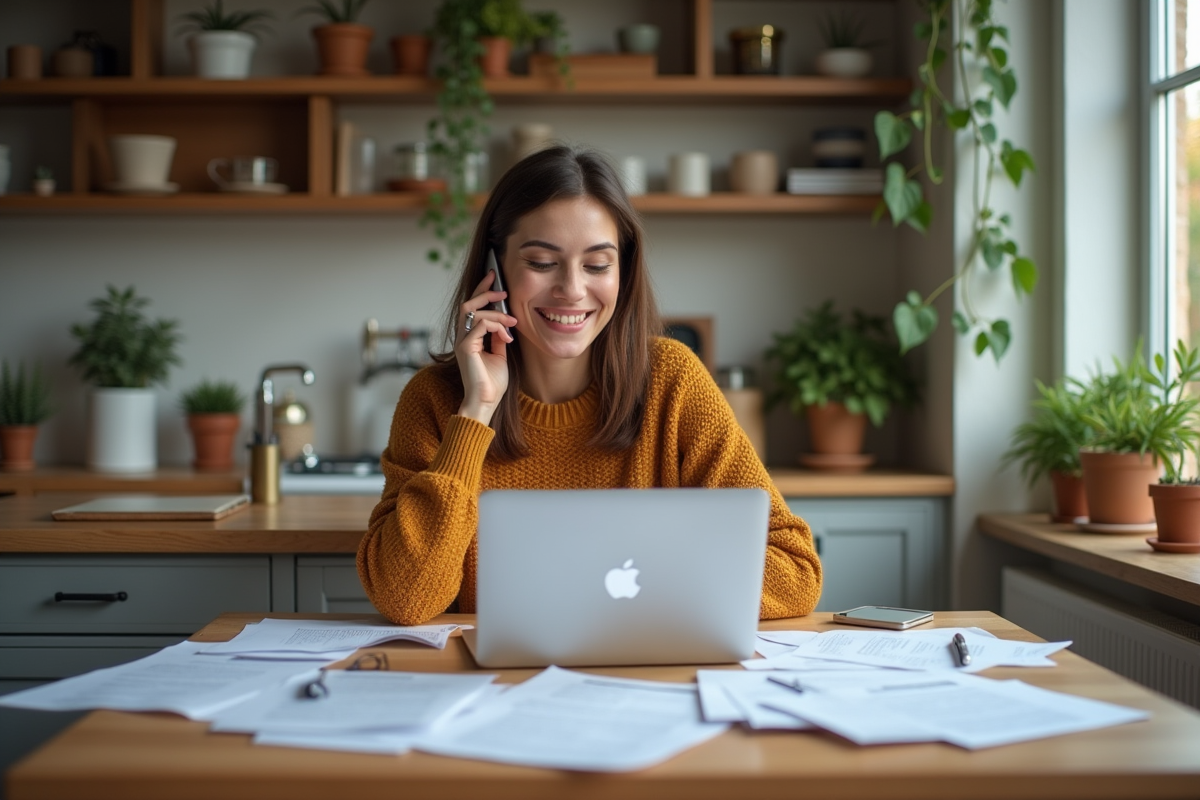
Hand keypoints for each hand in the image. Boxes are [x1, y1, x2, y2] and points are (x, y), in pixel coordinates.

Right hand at [455, 271, 517, 424]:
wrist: (485, 401)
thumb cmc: (492, 383)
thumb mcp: (500, 355)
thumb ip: (499, 337)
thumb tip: (504, 324)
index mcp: (469, 337)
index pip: (472, 308)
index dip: (482, 291)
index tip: (495, 278)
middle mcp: (462, 337)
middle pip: (468, 303)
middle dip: (485, 292)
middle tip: (503, 289)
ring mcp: (462, 341)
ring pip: (472, 311)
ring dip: (496, 312)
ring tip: (512, 320)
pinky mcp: (465, 347)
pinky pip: (480, 324)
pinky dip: (496, 325)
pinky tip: (507, 335)